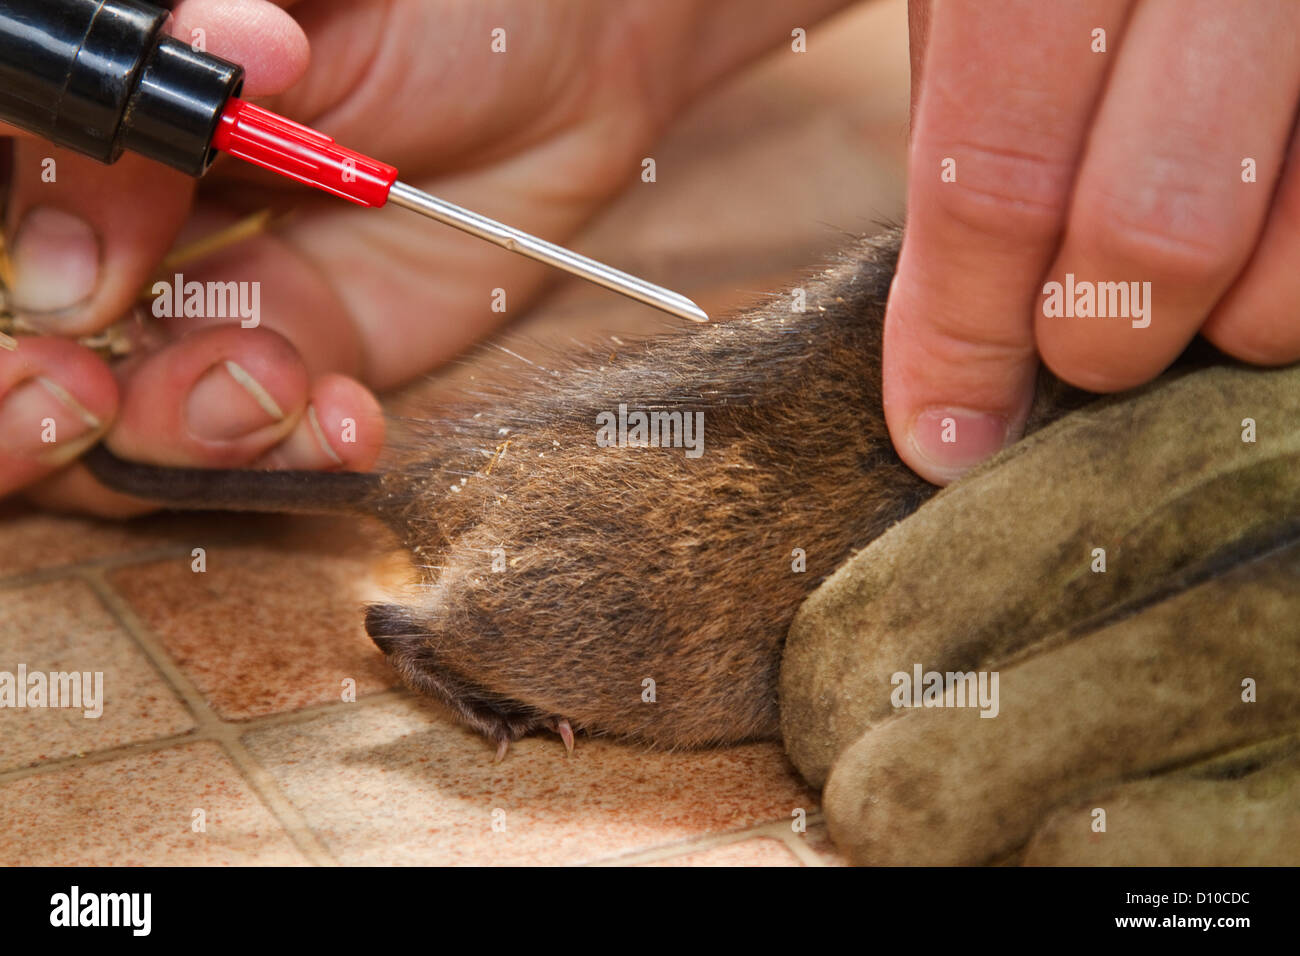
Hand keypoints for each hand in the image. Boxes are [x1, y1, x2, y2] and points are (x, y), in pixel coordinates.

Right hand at [2, 0, 849, 515]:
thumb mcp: (288, 12)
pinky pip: (261, 441)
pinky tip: (345, 418)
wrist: (559, 51)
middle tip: (91, 392)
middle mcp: (120, 224)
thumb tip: (65, 243)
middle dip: (30, 404)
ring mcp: (208, 303)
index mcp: (91, 120)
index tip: (64, 290)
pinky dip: (292, 448)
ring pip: (119, 426)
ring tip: (266, 382)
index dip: (11, 273)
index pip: (1, 218)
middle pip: (21, 354)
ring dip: (174, 431)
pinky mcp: (305, 358)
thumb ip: (171, 92)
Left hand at [885, 0, 1299, 483]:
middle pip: (1156, 226)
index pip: (993, 174)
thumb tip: (949, 378)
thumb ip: (960, 141)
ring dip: (1229, 325)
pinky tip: (1264, 244)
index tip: (943, 439)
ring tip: (1180, 289)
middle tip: (1076, 353)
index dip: (959, 335)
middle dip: (1097, 342)